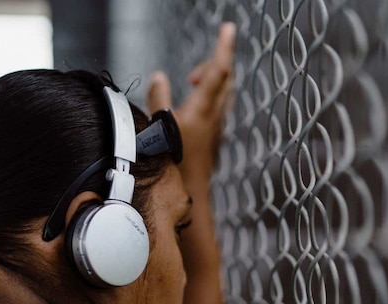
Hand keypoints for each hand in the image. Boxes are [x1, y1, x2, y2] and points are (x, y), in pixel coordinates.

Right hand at [146, 22, 235, 191]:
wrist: (190, 192)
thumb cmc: (173, 162)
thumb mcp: (158, 126)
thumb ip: (158, 98)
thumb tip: (159, 75)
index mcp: (203, 109)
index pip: (219, 70)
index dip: (224, 47)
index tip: (229, 28)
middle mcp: (216, 115)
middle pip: (225, 78)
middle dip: (213, 65)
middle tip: (192, 75)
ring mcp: (219, 126)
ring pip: (224, 92)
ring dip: (213, 81)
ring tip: (193, 84)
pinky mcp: (216, 135)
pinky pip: (220, 106)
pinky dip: (211, 96)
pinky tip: (196, 105)